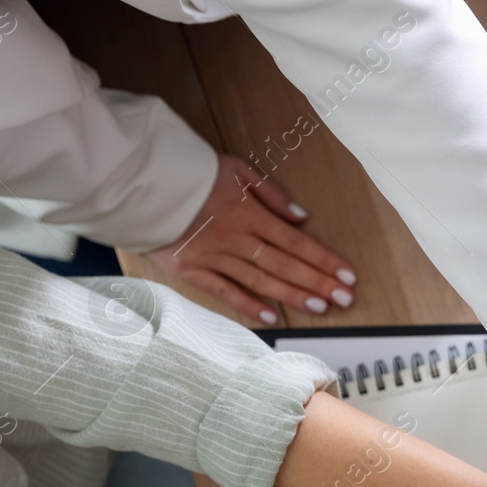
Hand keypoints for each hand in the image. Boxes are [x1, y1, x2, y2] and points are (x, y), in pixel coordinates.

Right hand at [147, 154, 356, 324]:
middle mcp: (236, 237)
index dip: (324, 260)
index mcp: (249, 213)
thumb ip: (269, 192)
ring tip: (321, 307)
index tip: (348, 275)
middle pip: (285, 263)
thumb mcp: (234, 168)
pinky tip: (272, 318)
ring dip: (292, 295)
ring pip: (260, 280)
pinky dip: (247, 305)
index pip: (296, 241)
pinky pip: (223, 290)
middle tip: (346, 299)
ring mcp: (214, 256)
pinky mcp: (191, 269)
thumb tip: (300, 216)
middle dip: (319, 282)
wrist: (138, 181)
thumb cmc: (189, 173)